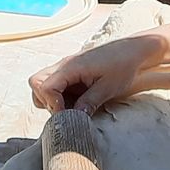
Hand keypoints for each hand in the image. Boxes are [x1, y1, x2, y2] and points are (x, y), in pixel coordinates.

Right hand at [28, 35, 159, 114]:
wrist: (133, 51)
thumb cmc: (123, 65)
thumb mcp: (107, 87)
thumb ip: (88, 102)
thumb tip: (74, 118)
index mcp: (70, 67)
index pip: (44, 86)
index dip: (52, 104)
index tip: (67, 116)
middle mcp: (63, 66)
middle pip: (36, 83)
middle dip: (47, 101)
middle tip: (67, 112)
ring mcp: (66, 69)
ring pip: (43, 85)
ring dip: (52, 100)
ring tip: (73, 108)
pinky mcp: (72, 73)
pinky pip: (56, 86)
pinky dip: (61, 97)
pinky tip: (79, 103)